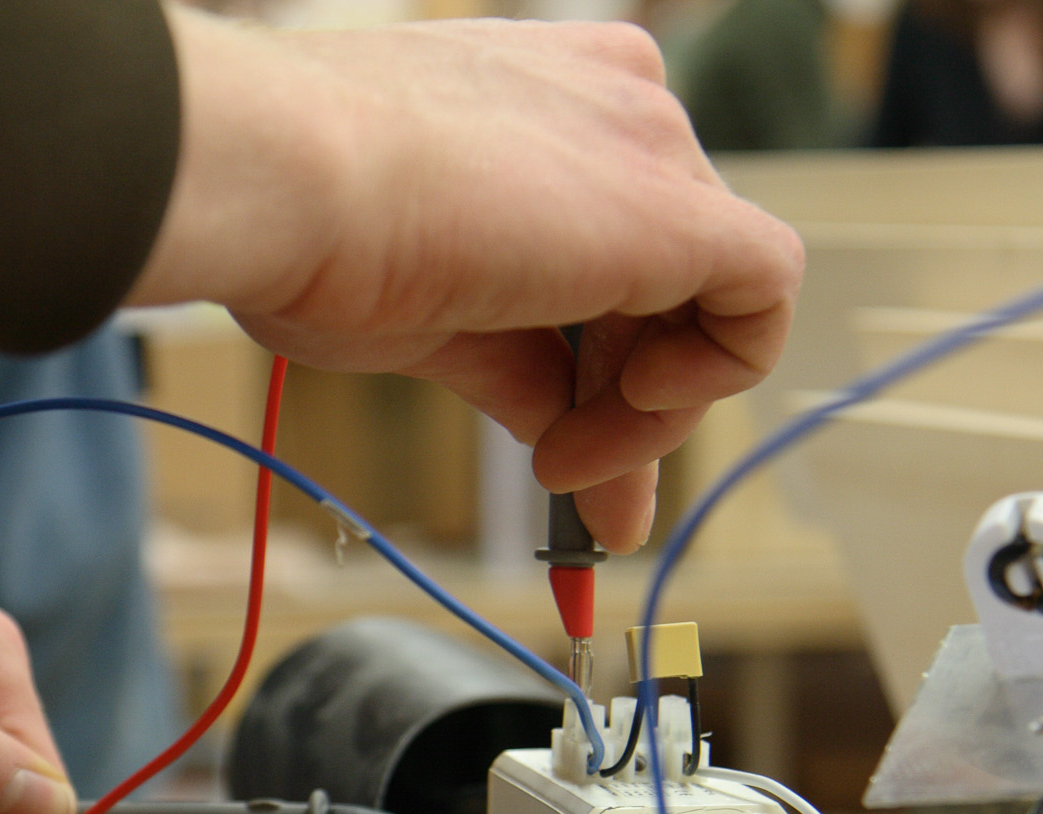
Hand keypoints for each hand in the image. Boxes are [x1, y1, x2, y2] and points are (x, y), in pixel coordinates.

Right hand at [130, 9, 803, 552]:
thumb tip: (574, 464)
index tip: (552, 439)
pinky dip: (713, 375)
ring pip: (713, 297)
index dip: (597, 358)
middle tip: (566, 483)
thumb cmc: (311, 229)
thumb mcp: (435, 318)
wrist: (279, 180)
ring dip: (646, 411)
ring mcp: (651, 142)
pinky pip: (763, 297)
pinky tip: (630, 406)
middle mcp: (615, 103)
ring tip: (563, 460)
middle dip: (623, 403)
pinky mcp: (681, 206)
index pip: (615, 246)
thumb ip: (526, 379)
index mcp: (550, 102)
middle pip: (668, 281)